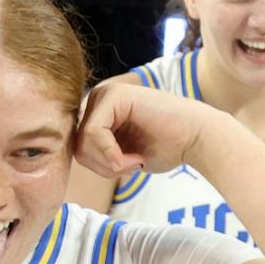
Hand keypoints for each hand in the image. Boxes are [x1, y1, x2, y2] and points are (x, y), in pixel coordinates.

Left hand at [74, 81, 225, 180]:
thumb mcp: (118, 156)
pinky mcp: (114, 95)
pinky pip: (93, 133)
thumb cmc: (164, 148)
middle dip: (102, 166)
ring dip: (108, 163)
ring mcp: (105, 93)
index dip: (98, 167)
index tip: (123, 170)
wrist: (197, 139)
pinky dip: (111, 153)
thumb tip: (67, 154)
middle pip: (76, 145)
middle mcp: (98, 99)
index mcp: (97, 112)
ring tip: (134, 161)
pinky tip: (133, 157)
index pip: (76, 147)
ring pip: (82, 141)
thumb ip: (94, 153)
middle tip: (130, 167)